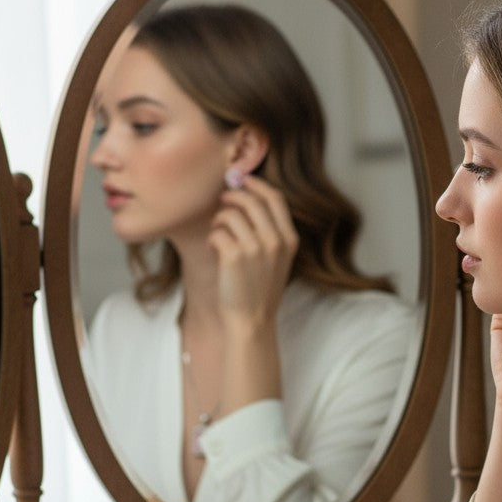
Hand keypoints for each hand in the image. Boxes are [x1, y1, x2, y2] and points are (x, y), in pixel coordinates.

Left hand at [208, 175, 298, 337]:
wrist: (252, 320)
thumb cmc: (260, 289)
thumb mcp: (278, 259)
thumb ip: (272, 231)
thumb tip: (247, 197)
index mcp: (289, 239)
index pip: (275, 198)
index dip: (257, 184)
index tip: (242, 180)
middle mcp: (275, 241)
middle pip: (251, 200)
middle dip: (232, 196)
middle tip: (221, 201)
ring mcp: (256, 248)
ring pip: (230, 214)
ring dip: (218, 220)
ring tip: (218, 233)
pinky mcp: (234, 257)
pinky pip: (217, 232)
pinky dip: (211, 238)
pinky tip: (214, 249)